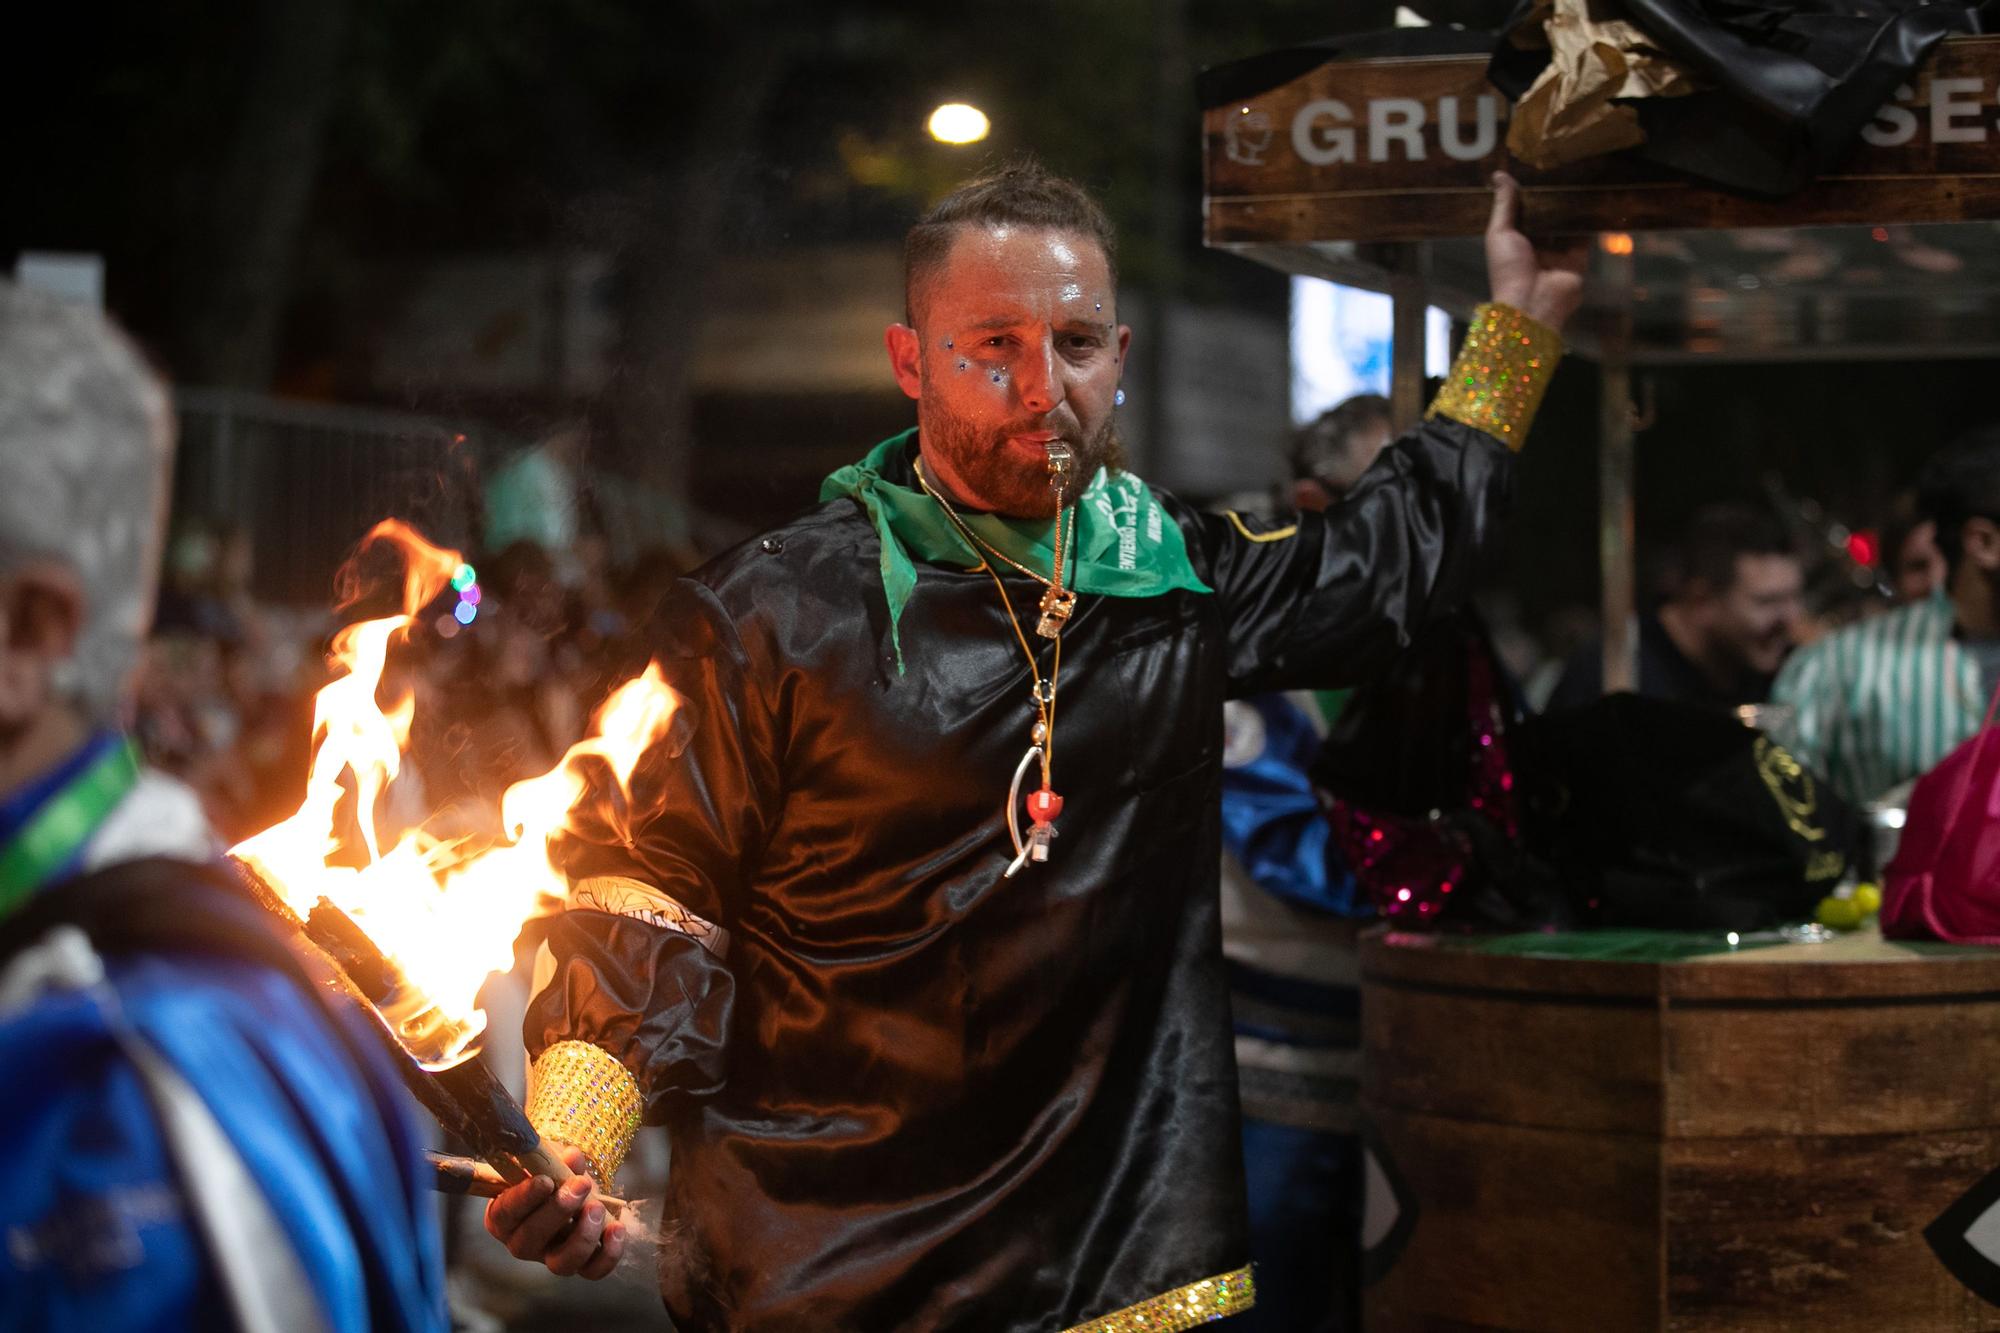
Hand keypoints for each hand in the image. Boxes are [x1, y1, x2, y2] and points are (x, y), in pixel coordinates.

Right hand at [483, 1146, 625, 1279]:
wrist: (571, 1189)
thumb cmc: (550, 1173)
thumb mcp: (548, 1162)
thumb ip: (556, 1160)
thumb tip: (571, 1157)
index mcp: (503, 1216)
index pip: (505, 1213)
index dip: (525, 1198)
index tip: (545, 1180)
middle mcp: (521, 1243)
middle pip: (531, 1239)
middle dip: (558, 1210)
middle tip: (580, 1185)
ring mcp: (550, 1258)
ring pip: (561, 1263)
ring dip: (582, 1236)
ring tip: (597, 1207)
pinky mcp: (579, 1265)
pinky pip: (593, 1271)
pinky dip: (608, 1254)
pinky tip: (616, 1228)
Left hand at [1484, 171, 1588, 333]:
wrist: (1532, 303)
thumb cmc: (1509, 269)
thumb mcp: (1500, 233)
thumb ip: (1503, 205)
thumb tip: (1499, 174)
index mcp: (1515, 241)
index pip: (1524, 212)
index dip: (1529, 194)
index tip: (1537, 169)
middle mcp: (1537, 246)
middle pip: (1548, 217)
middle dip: (1554, 197)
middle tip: (1564, 167)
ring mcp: (1559, 252)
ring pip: (1568, 223)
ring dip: (1573, 205)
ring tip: (1581, 176)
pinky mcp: (1579, 258)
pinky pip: (1586, 235)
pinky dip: (1591, 219)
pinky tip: (1596, 197)